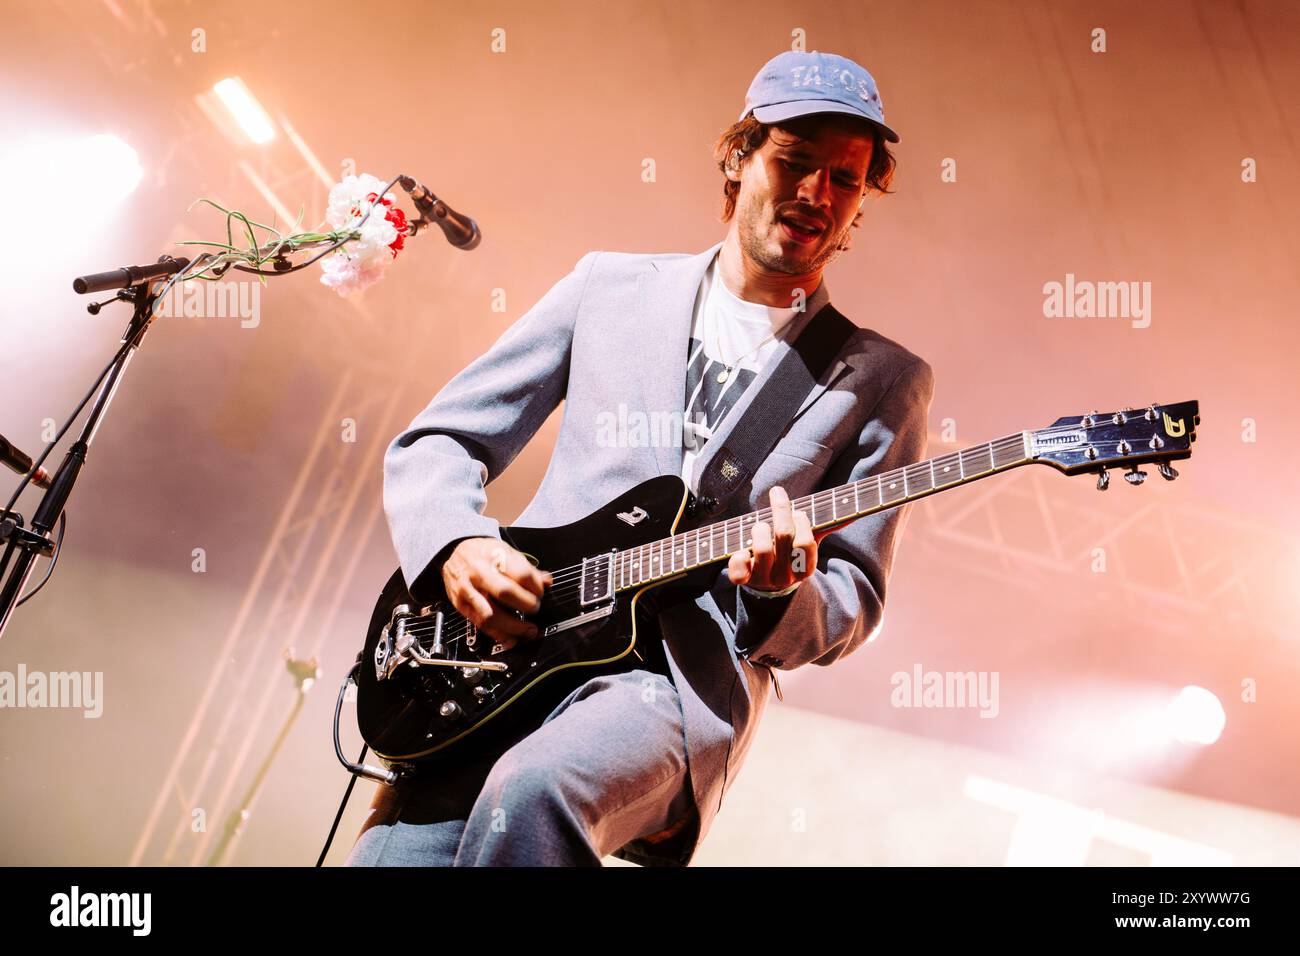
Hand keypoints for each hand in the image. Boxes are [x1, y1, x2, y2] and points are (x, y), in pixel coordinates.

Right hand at [441, 537, 552, 651]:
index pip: (521, 574)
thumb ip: (526, 568)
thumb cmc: (483, 552)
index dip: (536, 587)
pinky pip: (480, 624)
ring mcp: (468, 590)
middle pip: (506, 593)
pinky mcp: (461, 605)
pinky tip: (511, 638)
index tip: (540, 593)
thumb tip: (546, 582)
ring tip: (529, 630)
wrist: (454, 552)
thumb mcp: (506, 550)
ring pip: (491, 614)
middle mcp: (479, 573)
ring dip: (514, 627)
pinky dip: (498, 635)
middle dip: (526, 606)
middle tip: (535, 609)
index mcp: (494, 556)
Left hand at [726, 486, 824, 591]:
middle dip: (780, 510)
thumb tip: (856, 510)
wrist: (768, 583)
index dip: (801, 521)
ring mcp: (764, 578)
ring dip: (760, 529)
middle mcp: (785, 575)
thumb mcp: (809, 542)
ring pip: (763, 549)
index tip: (797, 511)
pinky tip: (741, 550)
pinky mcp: (744, 579)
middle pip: (783, 536)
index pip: (806, 542)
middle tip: (777, 495)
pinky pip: (738, 571)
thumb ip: (828, 526)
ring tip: (760, 524)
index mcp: (805, 568)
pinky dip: (737, 558)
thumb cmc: (790, 552)